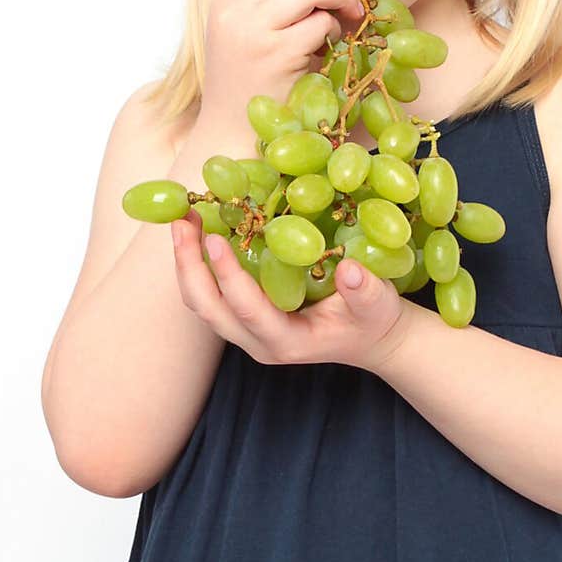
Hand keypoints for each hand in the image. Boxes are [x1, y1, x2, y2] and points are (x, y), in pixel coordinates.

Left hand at [171, 205, 413, 372]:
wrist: (370, 338)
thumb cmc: (373, 320)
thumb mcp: (378, 304)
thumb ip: (366, 291)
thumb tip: (350, 269)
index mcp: (287, 341)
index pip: (248, 309)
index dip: (229, 275)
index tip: (215, 238)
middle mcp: (257, 342)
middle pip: (208, 307)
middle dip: (189, 264)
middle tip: (182, 220)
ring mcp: (246, 332)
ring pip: (201, 301)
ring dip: (187, 261)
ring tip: (183, 219)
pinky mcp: (244, 318)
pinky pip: (209, 293)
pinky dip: (198, 263)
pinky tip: (200, 229)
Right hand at [199, 0, 372, 132]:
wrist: (232, 137)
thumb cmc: (253, 89)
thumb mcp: (258, 36)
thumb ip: (282, 3)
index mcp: (227, 0)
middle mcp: (233, 9)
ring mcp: (250, 31)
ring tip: (356, 13)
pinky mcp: (273, 54)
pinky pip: (318, 25)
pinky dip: (334, 30)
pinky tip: (334, 45)